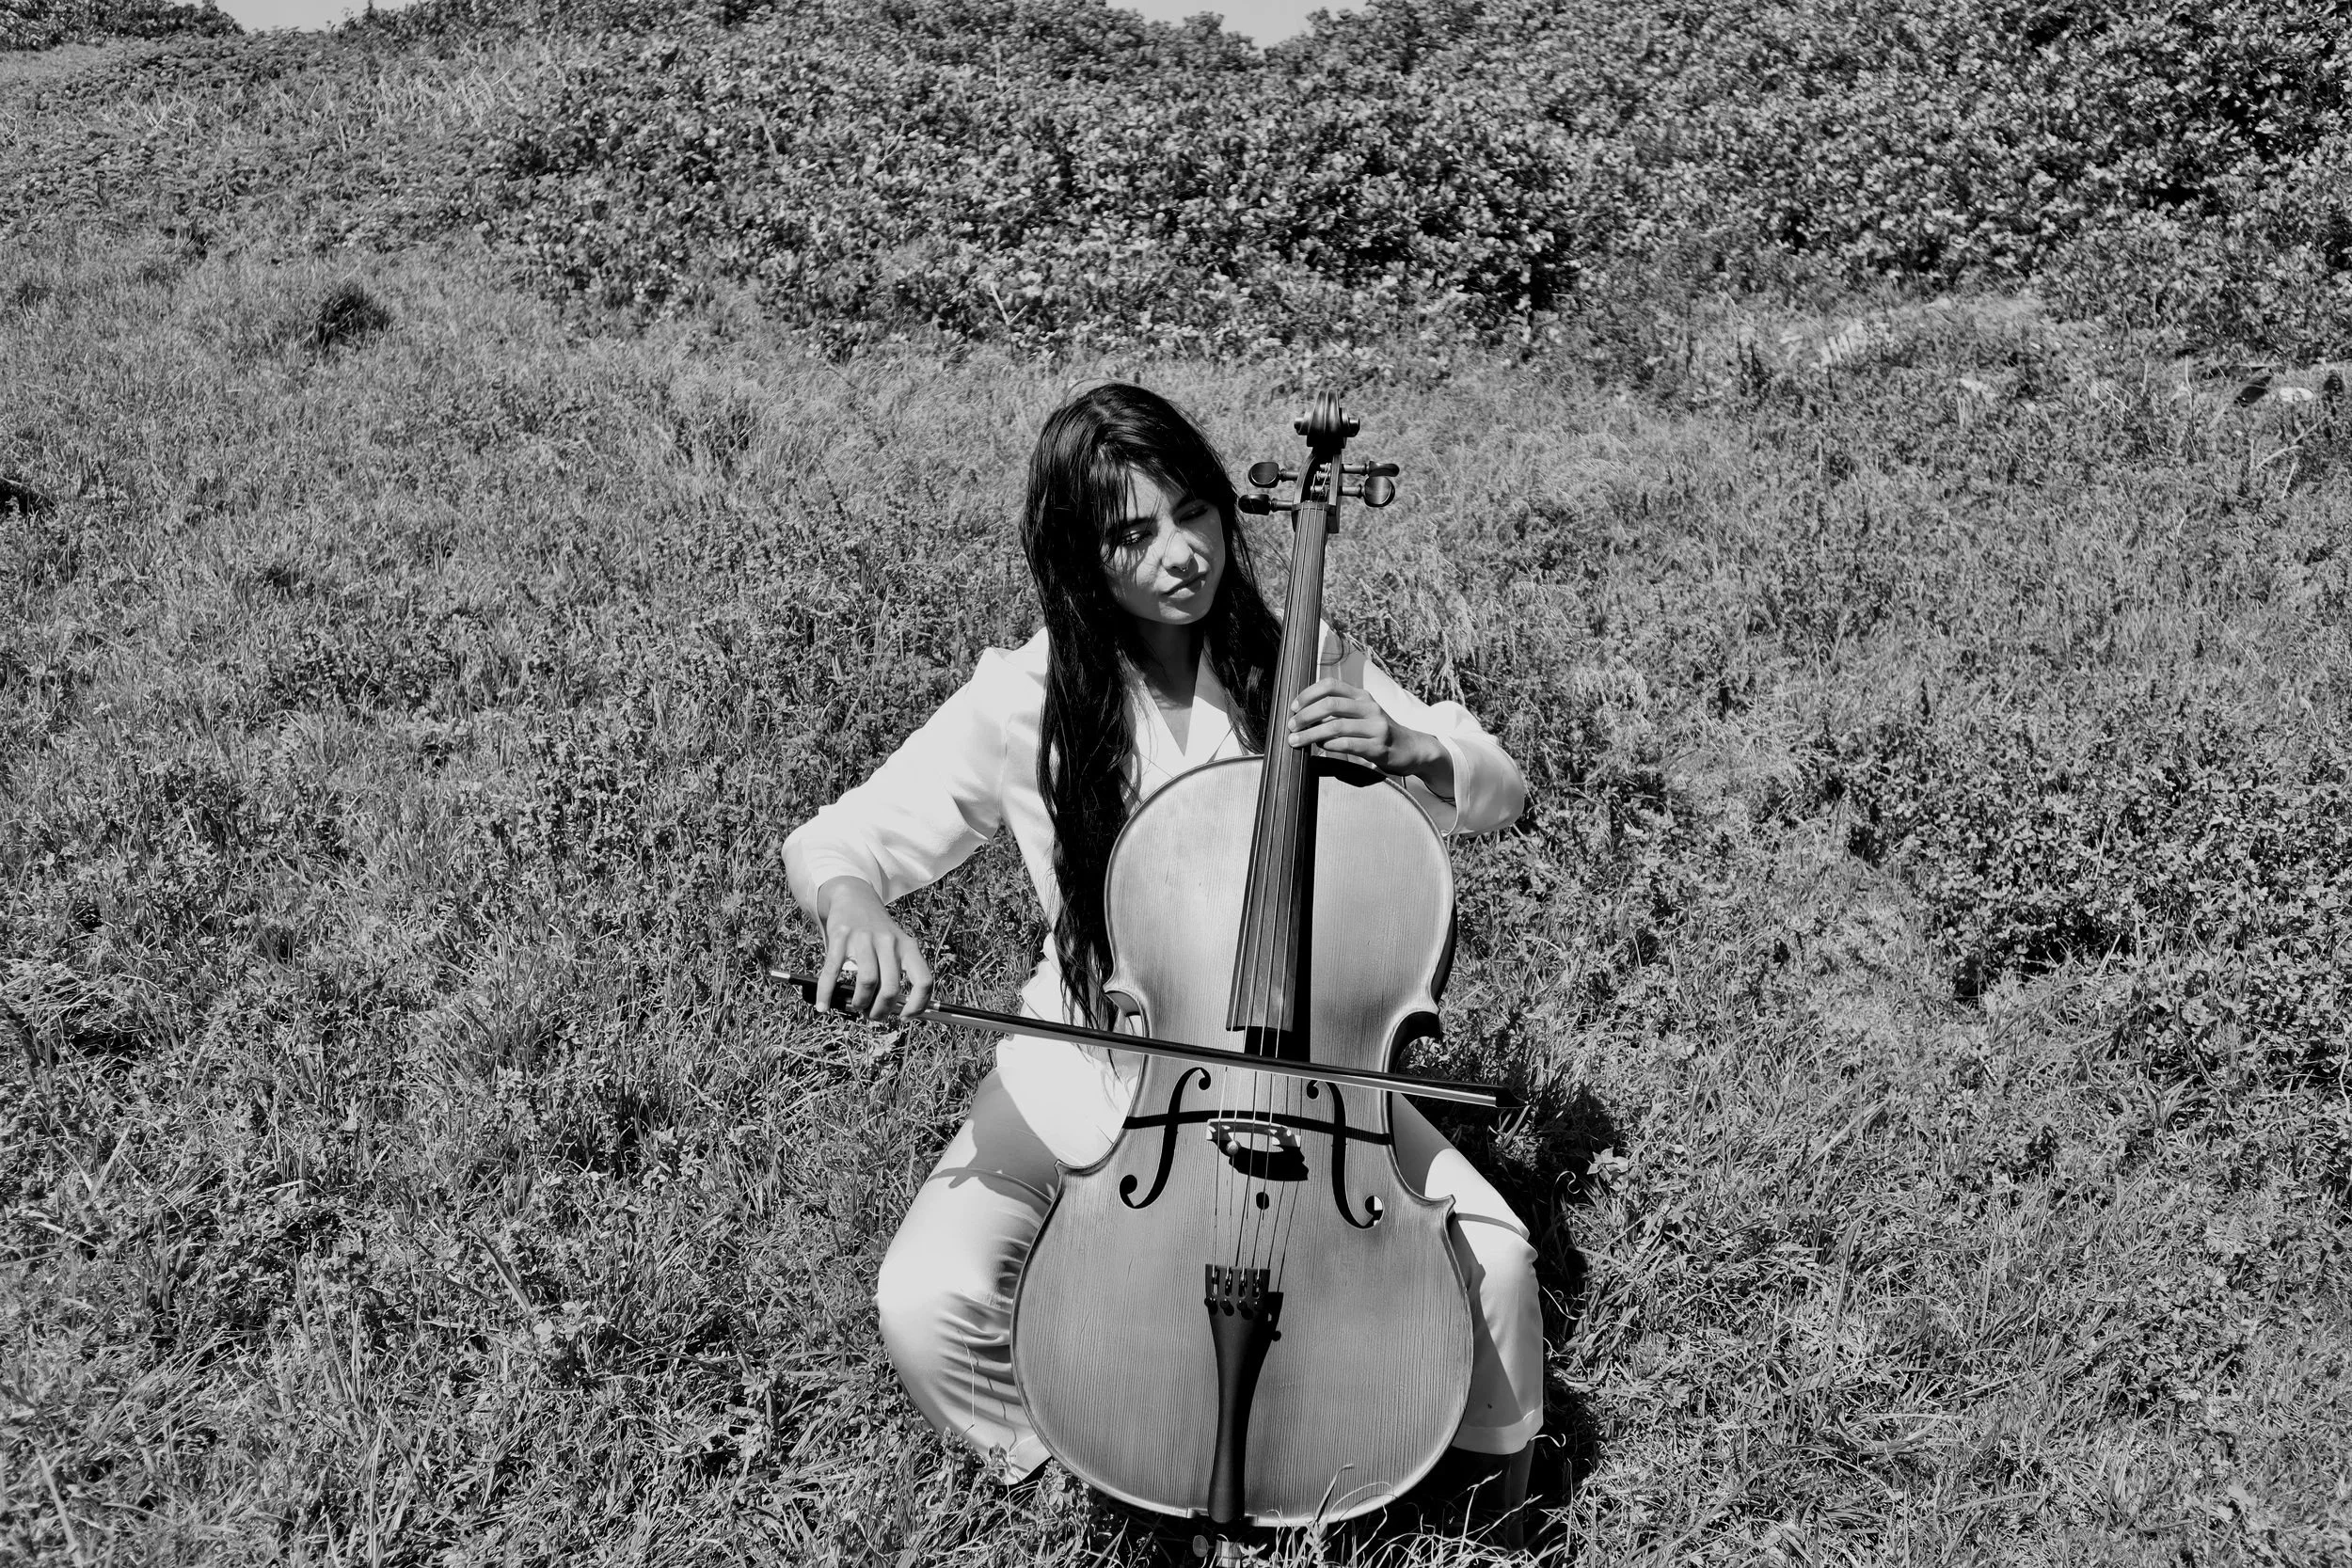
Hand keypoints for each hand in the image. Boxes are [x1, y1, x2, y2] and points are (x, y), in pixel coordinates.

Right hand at [812, 876, 933, 1020]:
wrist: (854, 897)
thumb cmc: (877, 934)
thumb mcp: (895, 947)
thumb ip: (896, 974)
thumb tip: (896, 1012)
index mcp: (908, 947)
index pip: (923, 981)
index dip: (918, 1005)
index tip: (905, 1017)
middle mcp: (889, 942)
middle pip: (891, 988)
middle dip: (881, 1011)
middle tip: (872, 1015)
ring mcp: (864, 938)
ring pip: (867, 982)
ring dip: (860, 1003)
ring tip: (857, 1006)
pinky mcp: (841, 937)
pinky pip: (833, 972)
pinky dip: (826, 993)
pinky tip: (823, 1006)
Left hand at [1285, 678, 1453, 797]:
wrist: (1412, 749)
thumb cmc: (1379, 733)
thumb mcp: (1362, 715)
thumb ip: (1339, 711)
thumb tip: (1304, 713)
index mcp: (1362, 696)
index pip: (1330, 685)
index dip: (1308, 694)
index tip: (1293, 707)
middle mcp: (1369, 707)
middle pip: (1330, 704)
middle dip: (1305, 715)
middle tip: (1290, 726)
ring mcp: (1375, 726)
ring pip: (1335, 725)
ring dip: (1310, 734)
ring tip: (1296, 740)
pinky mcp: (1378, 746)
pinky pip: (1347, 744)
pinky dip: (1329, 746)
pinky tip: (1321, 748)